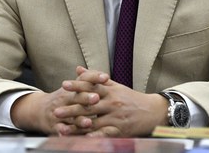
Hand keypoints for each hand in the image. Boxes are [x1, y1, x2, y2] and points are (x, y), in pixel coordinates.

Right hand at [9, 85, 100, 134]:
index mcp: (72, 89)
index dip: (95, 78)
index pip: (84, 80)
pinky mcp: (54, 125)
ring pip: (70, 116)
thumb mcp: (74, 88)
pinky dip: (64, 132)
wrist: (39, 110)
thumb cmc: (64, 98)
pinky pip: (60, 129)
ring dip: (79, 119)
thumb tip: (106, 76)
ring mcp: (59, 112)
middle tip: (96, 98)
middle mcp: (65, 99)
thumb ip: (89, 81)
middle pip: (77, 97)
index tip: (106, 77)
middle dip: (86, 98)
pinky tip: (68, 134)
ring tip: (88, 122)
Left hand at [54, 66, 168, 136]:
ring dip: (76, 126)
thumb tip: (78, 69)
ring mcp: (115, 117)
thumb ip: (95, 78)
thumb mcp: (115, 85)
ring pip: (93, 122)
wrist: (152, 111)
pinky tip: (82, 139)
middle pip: (89, 106)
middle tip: (56, 111)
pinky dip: (93, 137)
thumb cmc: (131, 98)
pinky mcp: (119, 130)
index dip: (77, 86)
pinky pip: (104, 134)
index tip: (64, 85)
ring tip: (62, 128)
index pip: (91, 87)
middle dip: (71, 108)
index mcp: (110, 91)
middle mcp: (112, 103)